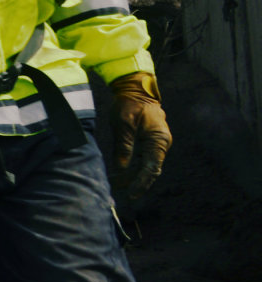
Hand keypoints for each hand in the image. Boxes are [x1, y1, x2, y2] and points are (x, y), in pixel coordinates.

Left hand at [109, 72, 170, 197]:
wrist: (136, 88)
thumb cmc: (129, 103)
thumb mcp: (123, 124)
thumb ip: (123, 146)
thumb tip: (121, 169)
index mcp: (159, 139)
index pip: (151, 167)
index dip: (141, 182)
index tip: (131, 194)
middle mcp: (162, 143)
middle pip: (151, 169)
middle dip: (137, 182)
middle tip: (123, 194)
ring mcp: (158, 142)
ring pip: (148, 165)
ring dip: (135, 175)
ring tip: (119, 185)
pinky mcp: (151, 140)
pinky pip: (145, 158)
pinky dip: (135, 166)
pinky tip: (123, 173)